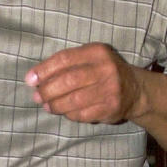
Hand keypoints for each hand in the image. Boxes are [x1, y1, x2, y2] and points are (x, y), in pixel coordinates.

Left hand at [25, 44, 143, 124]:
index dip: (44, 70)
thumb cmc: (104, 72)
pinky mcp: (111, 108)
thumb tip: (35, 78)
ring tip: (48, 106)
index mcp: (97, 52)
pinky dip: (69, 114)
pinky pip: (83, 114)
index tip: (30, 80)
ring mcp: (110, 90)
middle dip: (48, 90)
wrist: (135, 90)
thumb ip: (65, 65)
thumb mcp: (90, 59)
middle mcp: (106, 69)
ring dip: (55, 105)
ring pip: (74, 100)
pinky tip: (65, 112)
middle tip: (38, 96)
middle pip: (68, 81)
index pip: (65, 59)